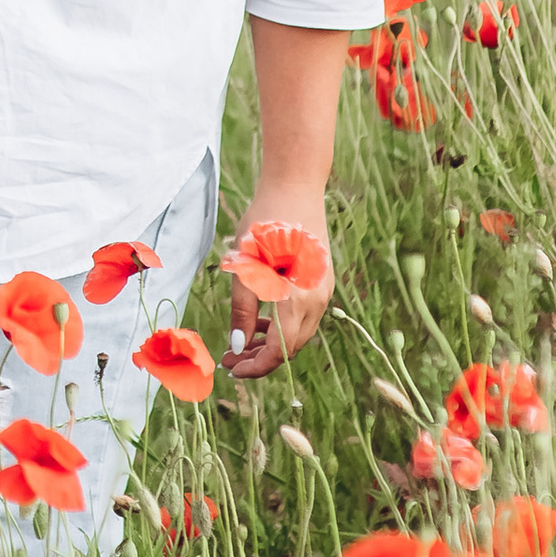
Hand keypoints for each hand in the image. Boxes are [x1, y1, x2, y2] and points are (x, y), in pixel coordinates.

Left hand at [224, 188, 332, 381]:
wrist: (294, 187)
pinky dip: (284, 323)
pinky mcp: (322, 280)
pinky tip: (262, 317)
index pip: (279, 353)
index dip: (255, 367)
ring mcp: (323, 290)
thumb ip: (243, 310)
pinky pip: (304, 314)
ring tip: (243, 338)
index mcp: (298, 301)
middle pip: (291, 347)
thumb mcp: (244, 268)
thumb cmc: (264, 224)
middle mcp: (317, 301)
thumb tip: (238, 345)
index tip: (232, 368)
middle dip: (261, 357)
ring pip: (299, 332)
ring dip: (272, 341)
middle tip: (231, 356)